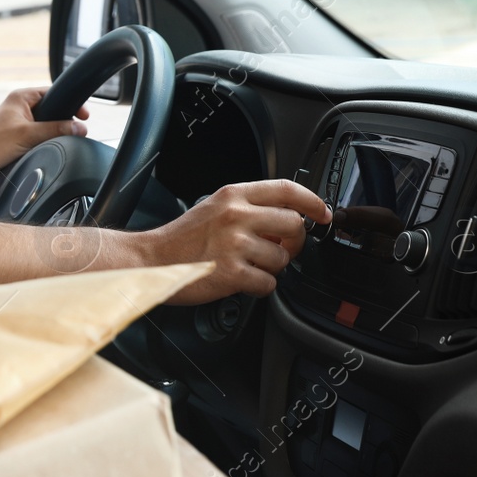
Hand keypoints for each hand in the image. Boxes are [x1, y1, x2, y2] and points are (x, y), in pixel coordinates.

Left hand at [0, 86, 87, 184]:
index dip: (70, 103)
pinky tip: (48, 148)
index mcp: (21, 97)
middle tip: (75, 129)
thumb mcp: (28, 135)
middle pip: (52, 109)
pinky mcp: (17, 137)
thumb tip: (79, 128)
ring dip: (54, 132)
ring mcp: (18, 122)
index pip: (53, 92)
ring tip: (61, 140)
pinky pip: (38, 136)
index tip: (83, 115)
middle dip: (63, 120)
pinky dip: (45, 140)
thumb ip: (56, 130)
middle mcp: (19, 107)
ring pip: (46, 124)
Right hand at [134, 179, 331, 303]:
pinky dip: (259, 287)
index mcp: (233, 195)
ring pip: (282, 259)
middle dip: (294, 243)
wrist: (153, 260)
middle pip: (293, 224)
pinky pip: (268, 283)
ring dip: (272, 268)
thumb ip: (248, 209)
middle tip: (282, 250)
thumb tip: (287, 221)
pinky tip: (242, 281)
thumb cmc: (183, 238)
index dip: (312, 201)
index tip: (322, 213)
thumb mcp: (215, 208)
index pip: (286, 189)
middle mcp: (236, 216)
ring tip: (249, 266)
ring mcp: (234, 244)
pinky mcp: (232, 272)